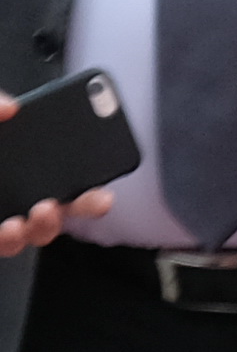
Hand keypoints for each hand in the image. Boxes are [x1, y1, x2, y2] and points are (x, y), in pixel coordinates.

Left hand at [0, 98, 117, 259]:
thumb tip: (12, 106)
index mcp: (17, 159)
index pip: (61, 164)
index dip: (90, 169)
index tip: (111, 166)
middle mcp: (15, 190)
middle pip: (63, 201)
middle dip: (87, 203)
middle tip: (100, 199)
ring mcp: (2, 214)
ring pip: (38, 229)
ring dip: (49, 225)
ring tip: (44, 210)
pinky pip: (6, 244)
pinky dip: (12, 240)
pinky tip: (11, 228)